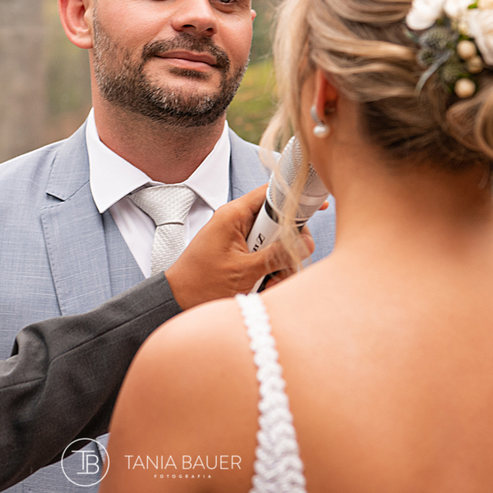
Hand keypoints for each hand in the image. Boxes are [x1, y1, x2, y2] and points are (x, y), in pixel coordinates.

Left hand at [164, 185, 313, 309]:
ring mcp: (239, 236)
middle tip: (284, 266)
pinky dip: (269, 271)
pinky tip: (263, 286)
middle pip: (279, 221)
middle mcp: (237, 221)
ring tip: (268, 283)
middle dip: (287, 246)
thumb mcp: (243, 271)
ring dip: (279, 264)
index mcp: (234, 215)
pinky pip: (265, 255)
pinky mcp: (240, 251)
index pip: (270, 191)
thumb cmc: (201, 284)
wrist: (176, 300)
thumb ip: (276, 255)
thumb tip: (306, 243)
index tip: (317, 204)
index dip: (295, 196)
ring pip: (275, 242)